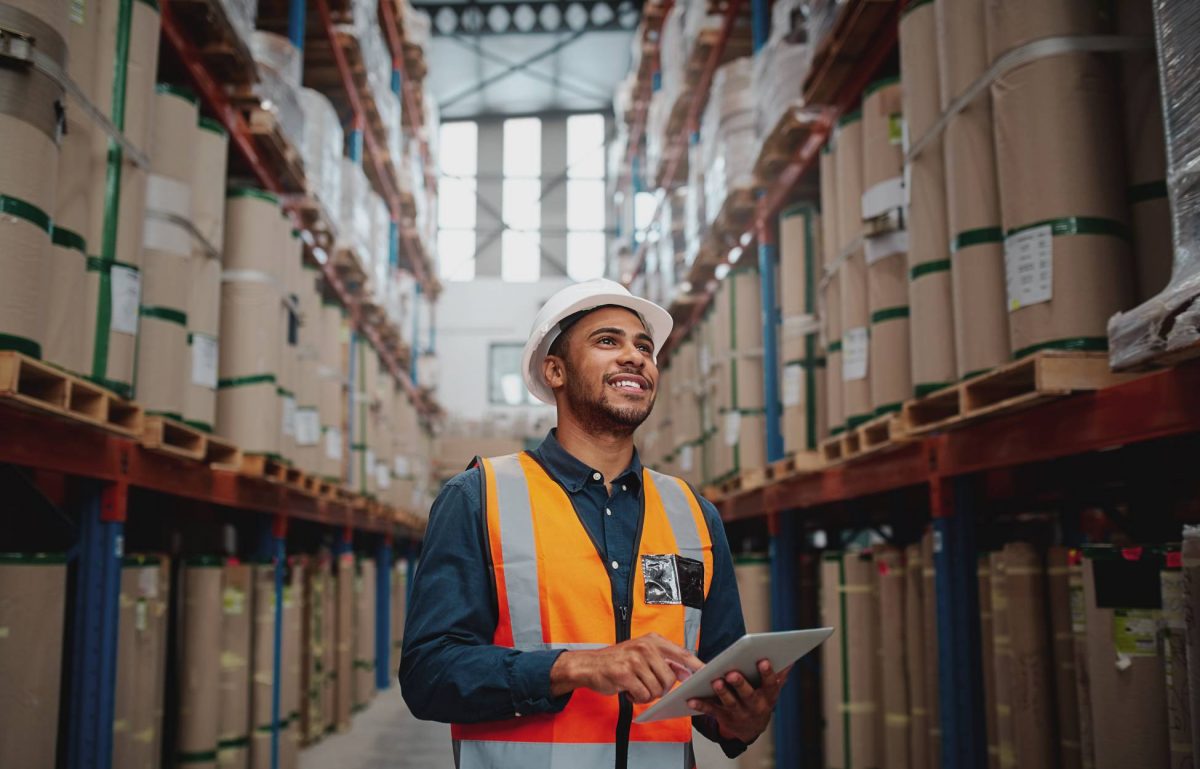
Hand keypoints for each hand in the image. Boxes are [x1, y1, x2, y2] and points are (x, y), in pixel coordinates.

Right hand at [550, 633, 702, 703]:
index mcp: (652, 640)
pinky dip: (637, 698)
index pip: (681, 653)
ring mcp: (634, 660)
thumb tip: (686, 672)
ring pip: (656, 689)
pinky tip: (628, 690)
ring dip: (647, 694)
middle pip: (669, 678)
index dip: (696, 665)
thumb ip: (664, 661)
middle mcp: (645, 647)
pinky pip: (643, 695)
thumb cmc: (618, 661)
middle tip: (648, 686)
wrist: (589, 665)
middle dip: (661, 688)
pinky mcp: (624, 673)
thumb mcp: (642, 654)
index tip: (708, 673)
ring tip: (635, 686)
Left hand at [686, 660, 789, 742]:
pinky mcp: (723, 716)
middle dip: (740, 684)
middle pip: (748, 695)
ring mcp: (738, 712)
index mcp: (768, 696)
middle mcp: (754, 706)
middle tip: (732, 673)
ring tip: (715, 681)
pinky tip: (691, 699)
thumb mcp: (772, 690)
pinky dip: (701, 705)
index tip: (763, 660)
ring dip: (722, 692)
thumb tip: (790, 661)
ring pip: (730, 702)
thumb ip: (779, 676)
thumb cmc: (761, 700)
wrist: (751, 728)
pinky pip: (711, 710)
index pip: (770, 684)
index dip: (768, 673)